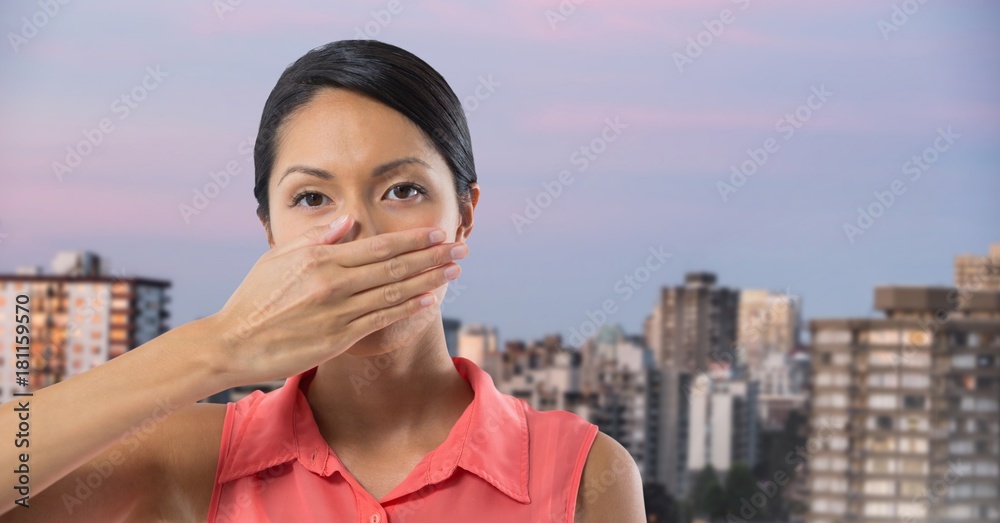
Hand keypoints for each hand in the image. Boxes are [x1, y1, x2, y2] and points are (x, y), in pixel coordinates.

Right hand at [204, 215, 465, 386]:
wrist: (232, 342)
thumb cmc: (255, 297)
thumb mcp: (279, 257)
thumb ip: (317, 238)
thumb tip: (347, 221)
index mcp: (319, 258)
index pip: (378, 245)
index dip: (412, 239)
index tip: (438, 232)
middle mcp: (332, 283)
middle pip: (394, 267)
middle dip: (432, 256)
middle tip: (460, 249)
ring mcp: (337, 312)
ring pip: (393, 293)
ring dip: (428, 281)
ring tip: (453, 272)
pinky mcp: (338, 339)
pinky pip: (381, 320)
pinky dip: (407, 309)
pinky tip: (429, 301)